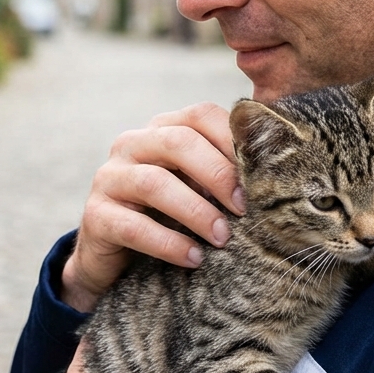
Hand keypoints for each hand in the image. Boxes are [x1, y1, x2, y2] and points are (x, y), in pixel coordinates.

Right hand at [63, 102, 244, 311]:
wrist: (115, 255)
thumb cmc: (170, 214)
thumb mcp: (197, 188)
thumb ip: (224, 173)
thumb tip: (278, 174)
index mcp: (162, 129)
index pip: (200, 114)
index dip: (233, 139)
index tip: (262, 174)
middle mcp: (132, 144)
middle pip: (178, 142)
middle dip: (217, 174)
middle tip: (245, 208)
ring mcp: (109, 177)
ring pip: (154, 183)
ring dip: (196, 211)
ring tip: (223, 238)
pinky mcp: (95, 215)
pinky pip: (133, 226)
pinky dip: (169, 243)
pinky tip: (194, 258)